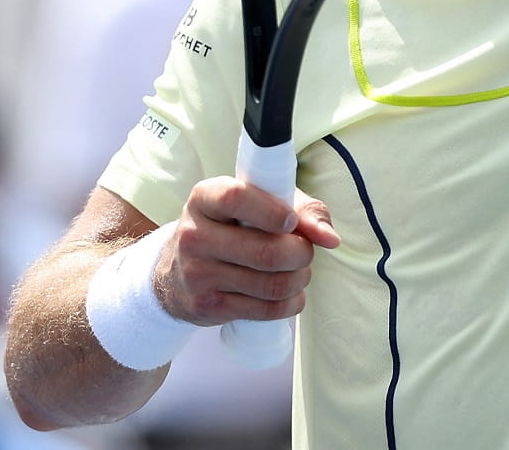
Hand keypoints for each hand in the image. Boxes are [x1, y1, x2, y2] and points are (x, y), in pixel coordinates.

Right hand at [154, 177, 340, 323]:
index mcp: (205, 198)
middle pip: (268, 251)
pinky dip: (291, 303)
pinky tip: (290, 294)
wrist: (178, 273)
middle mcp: (194, 235)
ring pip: (272, 284)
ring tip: (298, 271)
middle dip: (302, 253)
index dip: (273, 211)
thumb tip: (330, 238)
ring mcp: (197, 274)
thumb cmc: (233, 227)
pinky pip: (266, 310)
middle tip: (303, 251)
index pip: (237, 198)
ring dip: (300, 279)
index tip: (292, 221)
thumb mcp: (260, 204)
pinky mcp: (207, 306)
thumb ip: (302, 210)